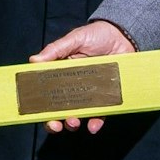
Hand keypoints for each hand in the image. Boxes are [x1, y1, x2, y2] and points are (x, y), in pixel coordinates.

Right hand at [30, 17, 135, 133]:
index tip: (36, 112)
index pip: (47, 91)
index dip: (40, 104)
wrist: (125, 36)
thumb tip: (33, 60)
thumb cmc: (98, 35)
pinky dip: (95, 123)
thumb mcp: (75, 39)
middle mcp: (73, 86)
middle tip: (56, 124)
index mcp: (61, 72)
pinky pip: (99, 115)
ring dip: (72, 122)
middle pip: (59, 108)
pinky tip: (93, 125)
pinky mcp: (106, 98)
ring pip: (77, 114)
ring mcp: (90, 94)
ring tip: (73, 122)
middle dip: (55, 120)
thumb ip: (56, 49)